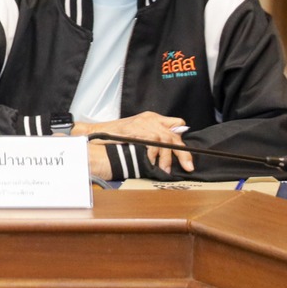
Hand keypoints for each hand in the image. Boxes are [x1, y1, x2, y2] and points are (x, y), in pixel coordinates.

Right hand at [73, 113, 189, 177]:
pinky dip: (155, 154)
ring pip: (165, 140)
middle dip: (183, 153)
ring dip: (167, 157)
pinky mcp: (137, 130)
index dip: (181, 141)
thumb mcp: (138, 132)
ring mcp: (143, 124)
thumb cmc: (116, 135)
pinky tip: (152, 162)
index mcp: (152, 118)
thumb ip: (153, 137)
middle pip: (173, 135)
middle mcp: (150, 119)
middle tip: (188, 166)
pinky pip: (153, 142)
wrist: (98, 133)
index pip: (176, 125)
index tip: (186, 156)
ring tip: (166, 168)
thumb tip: (168, 149)